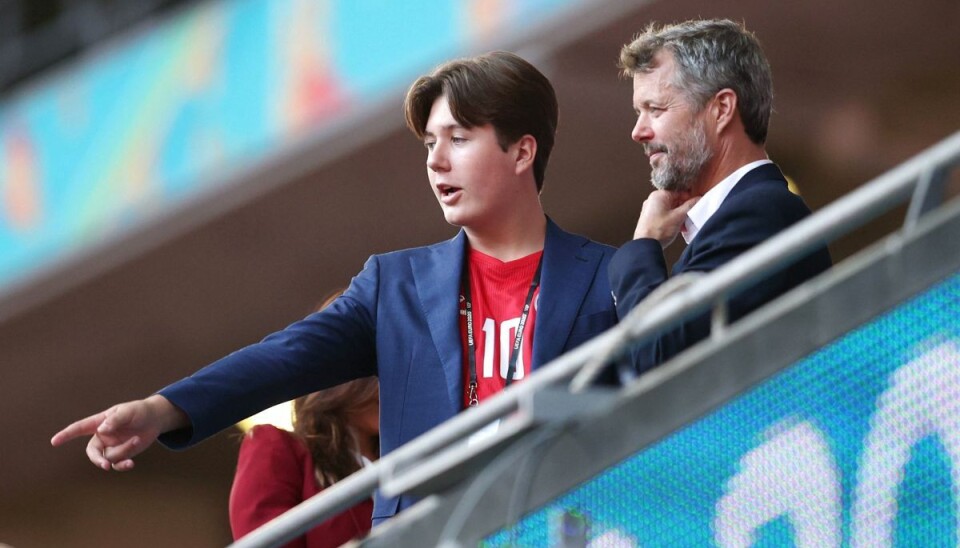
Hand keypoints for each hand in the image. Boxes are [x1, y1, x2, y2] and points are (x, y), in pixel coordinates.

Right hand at [50, 395, 186, 470]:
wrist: (155, 419)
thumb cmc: (138, 411)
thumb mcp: (128, 411)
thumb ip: (115, 420)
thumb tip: (102, 430)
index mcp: (100, 422)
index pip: (79, 428)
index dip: (66, 435)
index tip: (54, 441)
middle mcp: (102, 436)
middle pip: (92, 451)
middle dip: (97, 459)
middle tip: (105, 465)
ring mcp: (112, 446)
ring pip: (110, 457)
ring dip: (123, 451)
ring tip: (136, 439)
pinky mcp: (122, 454)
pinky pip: (118, 464)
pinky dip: (123, 465)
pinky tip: (131, 464)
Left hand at [633, 190, 699, 247]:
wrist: (645, 245)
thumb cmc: (659, 230)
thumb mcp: (679, 216)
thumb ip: (690, 206)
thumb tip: (698, 199)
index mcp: (659, 195)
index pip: (679, 192)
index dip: (689, 199)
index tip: (696, 205)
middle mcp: (652, 200)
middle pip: (674, 201)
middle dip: (684, 210)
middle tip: (690, 217)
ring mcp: (650, 210)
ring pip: (670, 209)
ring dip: (679, 216)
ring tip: (684, 225)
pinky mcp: (650, 219)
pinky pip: (664, 215)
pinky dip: (672, 220)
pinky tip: (678, 228)